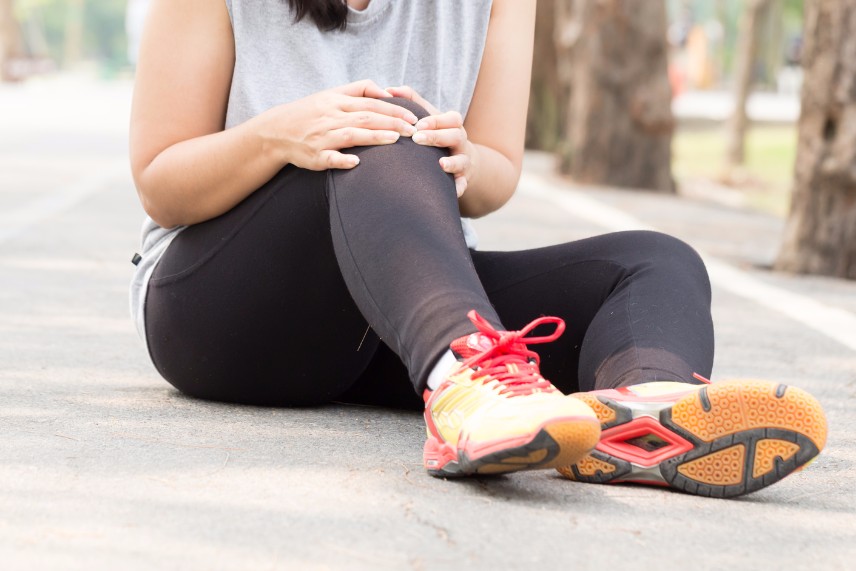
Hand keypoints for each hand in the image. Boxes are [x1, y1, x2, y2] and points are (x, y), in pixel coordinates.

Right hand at [258, 80, 417, 170]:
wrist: (276, 131)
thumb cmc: (310, 113)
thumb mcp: (331, 94)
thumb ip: (359, 90)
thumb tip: (387, 91)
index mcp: (337, 102)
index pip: (371, 103)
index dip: (394, 109)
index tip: (414, 117)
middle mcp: (331, 117)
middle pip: (366, 117)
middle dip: (392, 123)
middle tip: (414, 131)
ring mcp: (323, 137)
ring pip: (352, 135)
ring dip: (374, 137)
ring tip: (395, 139)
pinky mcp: (315, 155)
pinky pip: (330, 158)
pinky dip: (342, 160)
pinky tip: (356, 162)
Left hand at [385, 85, 475, 196]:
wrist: (464, 161)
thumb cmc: (438, 134)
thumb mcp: (430, 117)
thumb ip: (411, 101)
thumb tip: (388, 90)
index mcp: (453, 125)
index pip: (449, 118)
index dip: (435, 120)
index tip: (418, 124)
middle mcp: (461, 142)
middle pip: (456, 136)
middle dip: (438, 136)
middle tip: (417, 138)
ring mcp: (464, 161)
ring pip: (462, 161)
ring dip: (452, 162)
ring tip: (440, 165)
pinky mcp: (463, 180)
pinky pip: (463, 185)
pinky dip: (458, 189)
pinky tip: (452, 193)